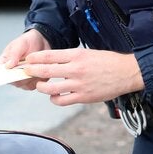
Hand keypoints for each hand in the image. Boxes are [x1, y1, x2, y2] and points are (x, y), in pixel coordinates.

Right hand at [0, 29, 50, 90]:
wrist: (41, 42)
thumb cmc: (27, 42)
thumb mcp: (20, 44)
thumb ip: (14, 54)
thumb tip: (7, 66)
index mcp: (3, 64)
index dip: (4, 76)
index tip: (13, 72)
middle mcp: (11, 74)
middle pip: (13, 82)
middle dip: (22, 75)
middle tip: (30, 66)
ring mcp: (20, 79)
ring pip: (24, 85)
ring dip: (31, 77)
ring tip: (37, 64)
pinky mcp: (30, 82)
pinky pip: (33, 85)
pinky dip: (38, 79)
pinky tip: (41, 69)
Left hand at [23, 48, 144, 105]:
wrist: (126, 72)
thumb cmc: (108, 62)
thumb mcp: (88, 53)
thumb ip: (71, 57)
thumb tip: (54, 61)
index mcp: (77, 55)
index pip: (49, 55)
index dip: (35, 58)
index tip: (28, 59)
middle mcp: (76, 69)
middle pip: (46, 70)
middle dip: (32, 71)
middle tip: (26, 71)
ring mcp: (79, 84)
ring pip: (51, 88)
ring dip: (41, 87)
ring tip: (39, 85)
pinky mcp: (83, 97)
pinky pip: (62, 100)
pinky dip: (54, 99)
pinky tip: (53, 96)